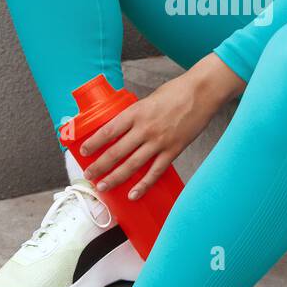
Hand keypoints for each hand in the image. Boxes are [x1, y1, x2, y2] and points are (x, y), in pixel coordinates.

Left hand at [79, 67, 228, 199]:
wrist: (202, 92)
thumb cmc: (176, 92)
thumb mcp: (148, 99)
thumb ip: (136, 115)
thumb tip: (123, 127)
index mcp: (136, 112)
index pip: (108, 131)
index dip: (94, 143)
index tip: (83, 151)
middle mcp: (145, 128)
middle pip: (117, 151)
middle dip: (100, 165)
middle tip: (89, 175)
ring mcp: (159, 141)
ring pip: (132, 165)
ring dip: (115, 177)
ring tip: (103, 185)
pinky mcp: (173, 150)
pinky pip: (155, 172)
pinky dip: (143, 185)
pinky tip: (133, 194)